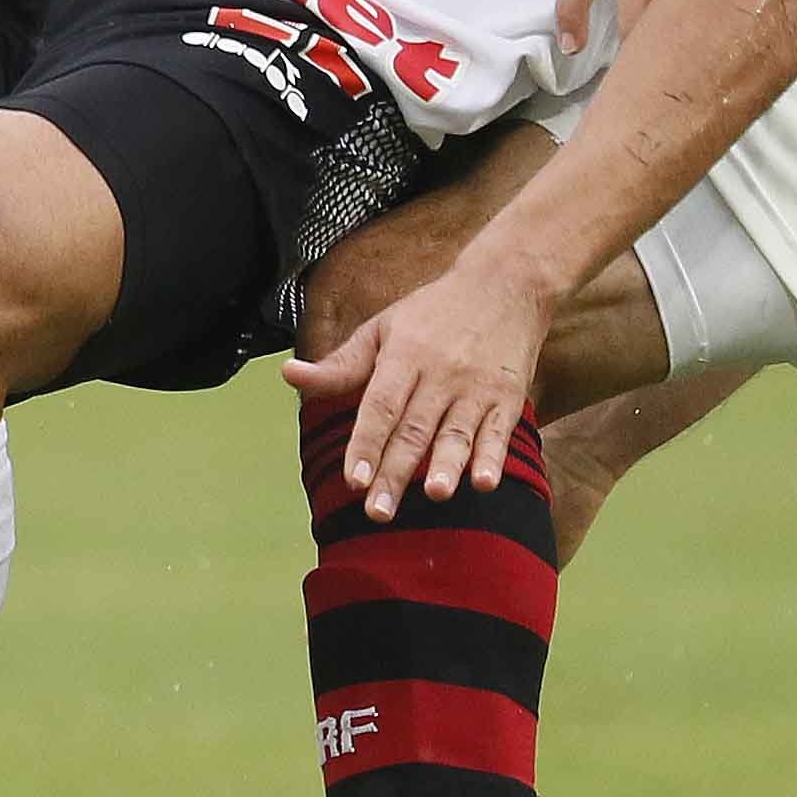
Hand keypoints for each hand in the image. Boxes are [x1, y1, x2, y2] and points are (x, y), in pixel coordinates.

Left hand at [287, 258, 556, 522]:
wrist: (505, 284)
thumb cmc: (433, 312)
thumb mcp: (382, 329)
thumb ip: (340, 364)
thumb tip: (289, 375)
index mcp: (404, 355)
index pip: (381, 405)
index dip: (366, 443)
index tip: (353, 480)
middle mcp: (439, 373)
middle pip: (414, 428)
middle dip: (396, 472)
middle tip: (378, 512)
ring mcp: (476, 387)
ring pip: (457, 432)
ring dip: (446, 465)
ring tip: (434, 494)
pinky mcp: (507, 398)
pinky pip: (499, 432)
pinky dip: (492, 458)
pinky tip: (484, 483)